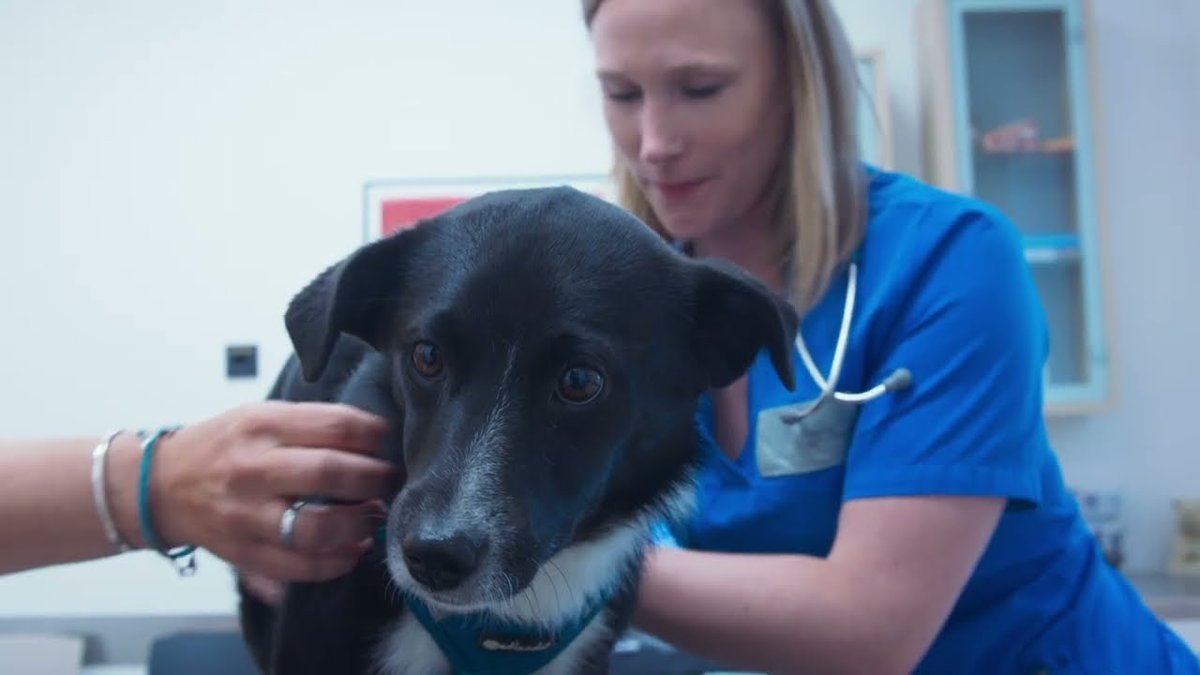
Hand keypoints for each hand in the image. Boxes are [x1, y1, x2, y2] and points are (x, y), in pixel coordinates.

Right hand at [140, 401, 396, 585]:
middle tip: (390, 480)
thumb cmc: (222, 446)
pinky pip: (300, 567)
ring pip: (318, 527)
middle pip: (331, 474)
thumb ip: (313, 423)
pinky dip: (336, 562)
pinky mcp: (244, 552)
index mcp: (262, 426)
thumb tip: (375, 435)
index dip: (373, 434)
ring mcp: (247, 515)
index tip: (386, 440)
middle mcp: (254, 470)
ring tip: (374, 515)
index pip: (335, 425)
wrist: (160, 486)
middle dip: (375, 479)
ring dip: (360, 524)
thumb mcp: (261, 415)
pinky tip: (353, 549)